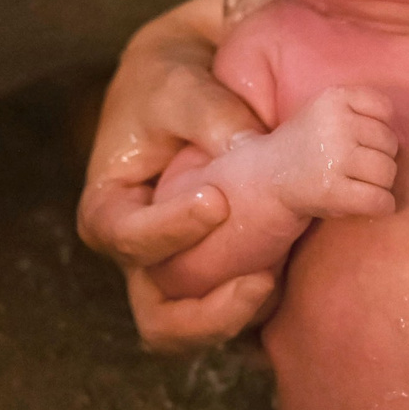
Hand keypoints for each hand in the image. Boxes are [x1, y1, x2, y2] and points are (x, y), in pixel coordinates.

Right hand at [80, 0, 274, 351]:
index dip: (169, 230)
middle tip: (260, 279)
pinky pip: (237, 311)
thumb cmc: (172, 79)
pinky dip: (264, 310)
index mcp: (110, 209)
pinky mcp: (220, 271)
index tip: (216, 200)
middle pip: (158, 318)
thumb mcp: (179, 84)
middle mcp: (142, 254)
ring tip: (279, 280)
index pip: (127, 239)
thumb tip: (247, 148)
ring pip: (198, 330)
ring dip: (239, 319)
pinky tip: (297, 278)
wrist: (194, 82)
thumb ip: (208, 113)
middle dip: (208, 314)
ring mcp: (182, 270)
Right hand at [270, 86, 399, 219]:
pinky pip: (379, 200)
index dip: (379, 127)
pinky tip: (373, 204)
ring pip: (388, 171)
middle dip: (381, 158)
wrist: (268, 177)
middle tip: (357, 167)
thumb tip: (408, 141)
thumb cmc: (310, 145)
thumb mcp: (328, 112)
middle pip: (390, 142)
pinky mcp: (332, 190)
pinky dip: (383, 205)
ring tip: (360, 183)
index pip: (385, 108)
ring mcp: (334, 157)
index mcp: (333, 98)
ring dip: (382, 183)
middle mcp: (335, 123)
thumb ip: (363, 113)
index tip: (361, 139)